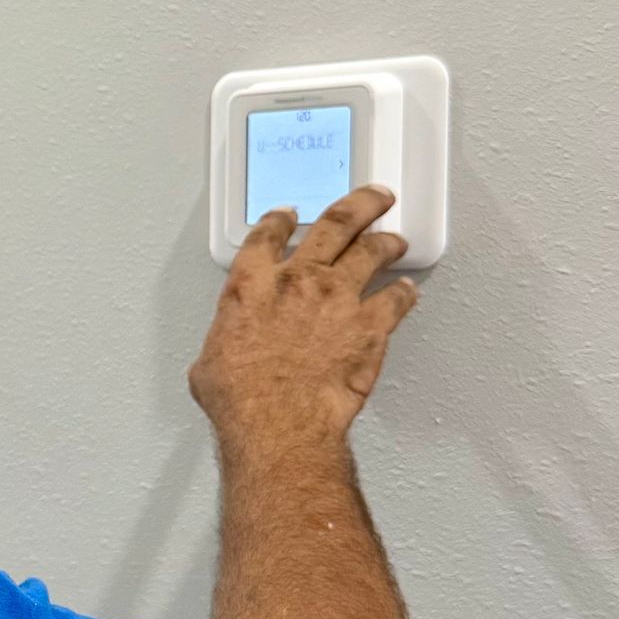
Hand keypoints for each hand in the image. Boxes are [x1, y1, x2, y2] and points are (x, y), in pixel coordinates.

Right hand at [189, 185, 418, 448]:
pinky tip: (408, 292)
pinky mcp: (369, 327)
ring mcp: (337, 299)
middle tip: (373, 197)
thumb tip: (222, 358)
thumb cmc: (242, 398)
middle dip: (359, 204)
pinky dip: (404, 295)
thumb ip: (223, 343)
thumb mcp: (209, 363)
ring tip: (395, 238)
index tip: (288, 214)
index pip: (266, 235)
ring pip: (372, 252)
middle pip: (335, 224)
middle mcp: (297, 280)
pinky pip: (395, 301)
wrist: (277, 421)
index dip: (279, 220)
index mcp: (251, 284)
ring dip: (387, 242)